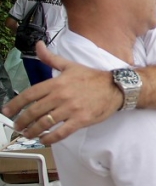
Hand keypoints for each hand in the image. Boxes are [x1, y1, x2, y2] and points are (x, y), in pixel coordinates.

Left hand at [2, 42, 122, 143]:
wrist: (115, 88)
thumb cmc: (92, 77)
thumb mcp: (70, 65)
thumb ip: (50, 58)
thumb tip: (38, 45)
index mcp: (56, 82)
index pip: (29, 94)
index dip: (15, 104)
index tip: (7, 111)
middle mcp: (61, 96)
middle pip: (34, 111)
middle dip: (21, 121)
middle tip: (17, 127)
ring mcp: (71, 109)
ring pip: (45, 123)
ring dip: (32, 131)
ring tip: (28, 134)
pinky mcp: (80, 120)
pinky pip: (61, 132)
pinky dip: (50, 138)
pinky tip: (44, 139)